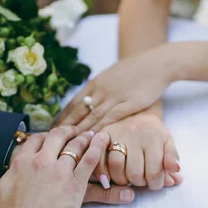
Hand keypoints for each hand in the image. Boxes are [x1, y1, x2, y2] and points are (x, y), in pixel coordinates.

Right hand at [0, 127, 133, 207]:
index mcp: (21, 161)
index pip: (36, 139)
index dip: (45, 137)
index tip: (51, 138)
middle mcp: (41, 161)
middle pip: (57, 137)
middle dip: (67, 132)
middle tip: (75, 131)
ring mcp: (59, 171)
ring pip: (75, 145)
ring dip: (84, 137)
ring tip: (91, 135)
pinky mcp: (75, 184)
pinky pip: (89, 159)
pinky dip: (97, 147)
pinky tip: (102, 140)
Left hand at [56, 46, 173, 131]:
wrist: (156, 64)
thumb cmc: (134, 70)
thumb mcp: (110, 76)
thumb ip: (98, 89)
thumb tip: (86, 101)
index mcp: (94, 83)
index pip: (73, 103)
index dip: (62, 117)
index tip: (51, 129)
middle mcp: (100, 90)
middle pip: (78, 112)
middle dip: (64, 127)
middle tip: (53, 141)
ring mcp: (113, 97)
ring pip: (91, 117)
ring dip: (79, 131)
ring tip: (68, 143)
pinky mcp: (127, 104)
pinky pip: (109, 119)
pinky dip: (98, 129)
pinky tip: (91, 138)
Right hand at [93, 111, 182, 190]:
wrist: (137, 112)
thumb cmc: (154, 133)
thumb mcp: (168, 143)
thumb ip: (171, 160)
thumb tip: (176, 178)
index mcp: (153, 138)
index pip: (154, 172)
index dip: (155, 184)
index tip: (155, 183)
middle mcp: (135, 136)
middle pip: (134, 173)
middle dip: (139, 183)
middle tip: (141, 180)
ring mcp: (117, 134)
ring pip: (115, 166)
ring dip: (121, 180)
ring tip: (126, 179)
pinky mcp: (103, 134)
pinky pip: (98, 157)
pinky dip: (102, 171)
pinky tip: (109, 176)